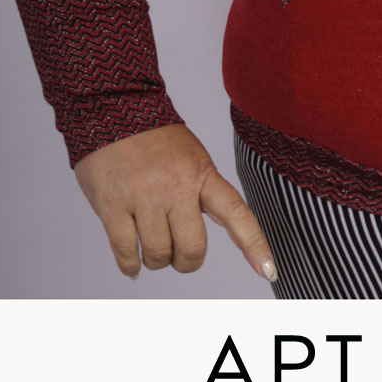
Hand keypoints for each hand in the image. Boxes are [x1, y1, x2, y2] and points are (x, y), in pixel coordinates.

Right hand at [74, 123, 277, 284]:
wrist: (113, 110)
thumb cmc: (155, 139)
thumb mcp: (192, 159)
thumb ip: (201, 193)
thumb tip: (199, 236)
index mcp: (202, 175)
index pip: (236, 213)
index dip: (254, 244)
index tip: (268, 270)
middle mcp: (176, 187)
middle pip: (192, 248)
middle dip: (187, 261)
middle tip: (181, 257)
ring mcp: (144, 197)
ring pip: (158, 253)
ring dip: (157, 261)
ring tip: (153, 251)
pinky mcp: (112, 206)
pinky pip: (126, 252)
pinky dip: (131, 265)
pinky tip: (134, 263)